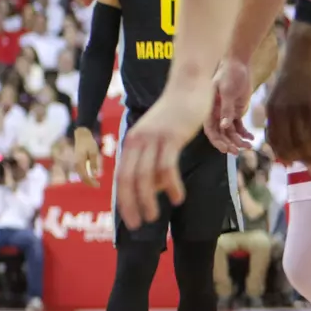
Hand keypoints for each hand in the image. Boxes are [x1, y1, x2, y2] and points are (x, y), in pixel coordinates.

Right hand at [72, 127, 102, 183]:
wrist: (81, 135)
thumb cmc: (88, 142)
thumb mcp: (94, 152)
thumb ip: (94, 163)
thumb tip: (95, 174)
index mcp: (80, 162)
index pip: (84, 176)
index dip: (91, 182)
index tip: (98, 186)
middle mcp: (77, 164)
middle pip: (82, 176)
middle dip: (89, 182)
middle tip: (97, 185)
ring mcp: (76, 163)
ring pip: (81, 174)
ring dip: (88, 179)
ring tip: (95, 182)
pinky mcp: (78, 161)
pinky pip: (81, 171)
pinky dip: (86, 175)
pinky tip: (92, 175)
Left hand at [115, 85, 210, 229]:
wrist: (188, 85)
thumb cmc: (177, 114)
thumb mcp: (162, 139)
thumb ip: (157, 161)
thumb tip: (160, 189)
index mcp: (132, 142)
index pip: (122, 176)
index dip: (125, 200)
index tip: (130, 220)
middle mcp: (138, 141)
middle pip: (128, 179)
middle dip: (131, 204)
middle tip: (138, 225)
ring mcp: (153, 138)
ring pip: (145, 175)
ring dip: (148, 199)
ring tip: (153, 217)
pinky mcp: (171, 136)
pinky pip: (166, 165)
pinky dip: (170, 184)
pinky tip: (177, 198)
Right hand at [202, 61, 254, 153]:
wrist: (237, 64)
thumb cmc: (228, 74)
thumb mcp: (227, 91)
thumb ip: (226, 109)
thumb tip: (225, 126)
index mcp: (209, 108)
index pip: (210, 129)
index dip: (217, 140)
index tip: (226, 149)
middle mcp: (216, 112)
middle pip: (220, 133)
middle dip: (228, 143)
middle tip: (238, 151)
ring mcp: (226, 112)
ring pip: (230, 131)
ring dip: (238, 139)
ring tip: (249, 146)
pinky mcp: (235, 109)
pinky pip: (238, 125)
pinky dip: (244, 132)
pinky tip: (251, 137)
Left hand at [266, 36, 310, 165]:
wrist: (304, 51)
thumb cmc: (295, 73)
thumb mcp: (280, 93)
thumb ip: (279, 110)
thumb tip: (281, 126)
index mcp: (270, 110)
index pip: (274, 140)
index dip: (284, 154)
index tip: (294, 162)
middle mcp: (279, 112)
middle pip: (287, 144)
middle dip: (300, 158)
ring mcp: (294, 109)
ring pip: (301, 140)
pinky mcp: (310, 104)